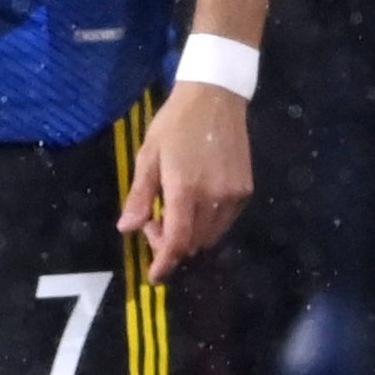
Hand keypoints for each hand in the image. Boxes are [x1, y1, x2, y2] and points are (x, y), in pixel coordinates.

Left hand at [118, 81, 251, 280]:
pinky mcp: (246, 191)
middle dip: (171, 244)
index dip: (165, 263)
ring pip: (211, 236)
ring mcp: (234, 196)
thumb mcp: (148, 156)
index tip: (154, 276)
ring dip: (190, 236)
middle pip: (193, 243)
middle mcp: (214, 198)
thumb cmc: (174, 124)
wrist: (215, 98)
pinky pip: (225, 222)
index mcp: (185, 190)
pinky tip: (194, 204)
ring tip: (172, 210)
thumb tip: (127, 229)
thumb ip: (140, 195)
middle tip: (153, 221)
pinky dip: (207, 224)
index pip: (177, 242)